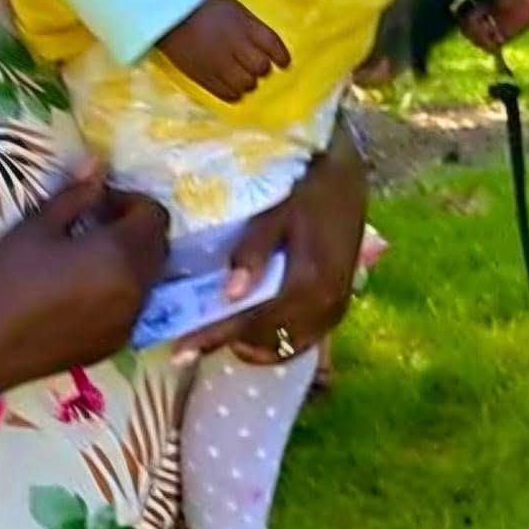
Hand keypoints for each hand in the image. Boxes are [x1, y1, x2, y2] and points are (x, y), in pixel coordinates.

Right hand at [0, 172, 169, 391]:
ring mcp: (130, 320)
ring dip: (132, 260)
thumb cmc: (5, 279)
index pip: (155, 216)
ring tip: (90, 257)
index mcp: (121, 254)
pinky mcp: (116, 343)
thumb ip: (77, 195)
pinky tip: (84, 291)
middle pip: (158, 246)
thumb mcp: (38, 227)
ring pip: (149, 278)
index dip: (132, 201)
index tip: (100, 203)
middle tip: (98, 224)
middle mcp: (137, 288)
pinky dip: (122, 291)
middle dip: (136, 229)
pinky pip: (134, 307)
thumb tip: (100, 167)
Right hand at [158, 0, 290, 102]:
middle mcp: (234, 47)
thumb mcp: (236, 10)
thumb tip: (271, 49)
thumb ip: (254, 28)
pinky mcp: (204, 77)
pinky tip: (233, 87)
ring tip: (244, 77)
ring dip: (249, 82)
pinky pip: (227, 94)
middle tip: (257, 67)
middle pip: (260, 67)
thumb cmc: (208, 11)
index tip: (283, 63)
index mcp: (244, 27)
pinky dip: (235, 93)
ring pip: (246, 84)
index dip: (281, 56)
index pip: (272, 45)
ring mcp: (219, 64)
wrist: (171, 18)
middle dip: (262, 69)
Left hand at [185, 123, 368, 364]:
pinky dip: (283, 338)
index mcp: (307, 281)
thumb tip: (231, 295)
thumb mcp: (274, 213)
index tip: (181, 353)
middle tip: (201, 336)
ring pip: (291, 344)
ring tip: (232, 334)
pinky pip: (308, 335)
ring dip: (260, 345)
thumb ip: (253, 253)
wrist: (347, 174)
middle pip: (271, 341)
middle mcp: (325, 302)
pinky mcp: (341, 300)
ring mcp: (336, 305)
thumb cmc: (306, 188)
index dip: (214, 339)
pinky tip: (265, 325)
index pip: (251, 323)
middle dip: (235, 343)